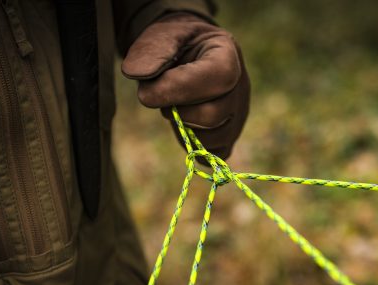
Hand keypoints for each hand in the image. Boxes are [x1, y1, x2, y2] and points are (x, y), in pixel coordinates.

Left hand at [122, 13, 249, 158]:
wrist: (186, 54)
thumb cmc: (174, 45)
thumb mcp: (161, 36)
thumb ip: (152, 50)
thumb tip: (137, 73)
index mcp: (227, 55)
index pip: (218, 78)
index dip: (179, 89)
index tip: (147, 91)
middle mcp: (241, 87)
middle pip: (213, 115)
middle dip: (178, 112)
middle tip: (164, 98)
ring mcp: (238, 114)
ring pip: (214, 138)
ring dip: (184, 129)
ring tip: (176, 107)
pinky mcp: (230, 136)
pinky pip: (214, 155)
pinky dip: (194, 147)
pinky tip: (183, 125)